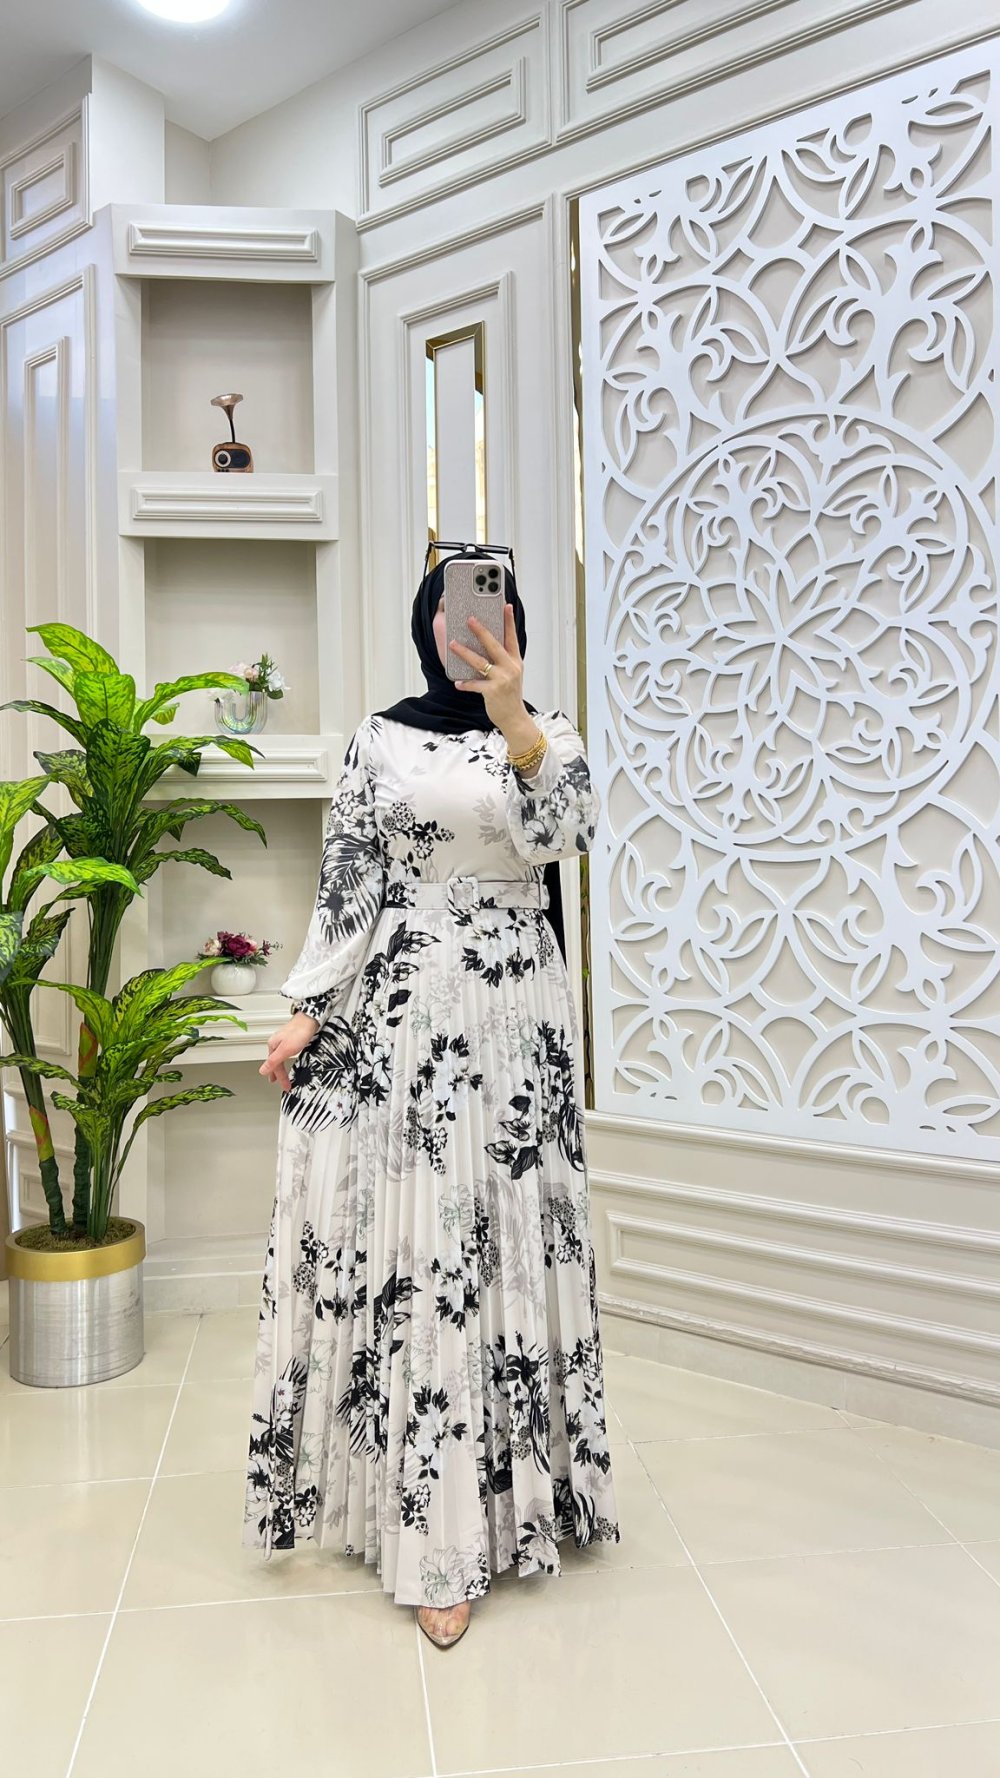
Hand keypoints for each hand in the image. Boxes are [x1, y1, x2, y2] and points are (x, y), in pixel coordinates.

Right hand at [259, 1012, 318, 1091]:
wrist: (311, 1018)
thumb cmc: (299, 1031)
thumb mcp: (285, 1050)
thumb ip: (274, 1061)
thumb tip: (262, 1071)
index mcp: (273, 1045)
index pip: (274, 1066)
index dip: (280, 1078)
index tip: (285, 1087)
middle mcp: (277, 1042)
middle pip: (275, 1062)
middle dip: (277, 1074)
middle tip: (279, 1082)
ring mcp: (284, 1040)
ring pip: (280, 1057)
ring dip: (280, 1067)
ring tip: (280, 1074)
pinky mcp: (292, 1038)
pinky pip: (286, 1052)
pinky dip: (285, 1059)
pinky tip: (288, 1058)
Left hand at [451, 603, 527, 728]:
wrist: (514, 718)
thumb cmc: (509, 695)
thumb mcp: (511, 674)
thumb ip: (501, 660)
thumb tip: (483, 645)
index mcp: (515, 661)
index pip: (512, 637)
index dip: (509, 621)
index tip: (505, 606)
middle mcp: (510, 667)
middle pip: (494, 645)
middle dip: (481, 630)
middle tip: (470, 619)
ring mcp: (502, 679)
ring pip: (480, 662)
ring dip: (464, 652)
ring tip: (452, 644)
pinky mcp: (492, 692)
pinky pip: (475, 684)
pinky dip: (465, 683)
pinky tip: (457, 682)